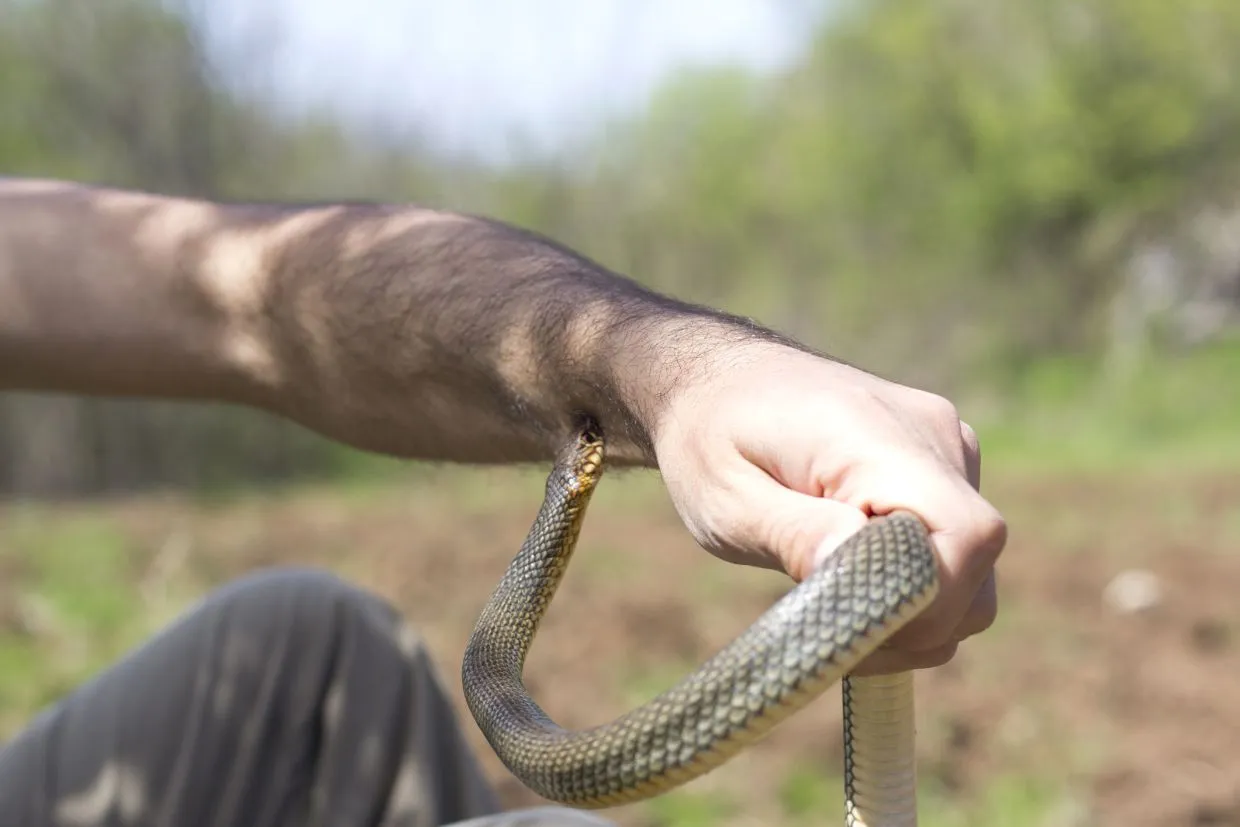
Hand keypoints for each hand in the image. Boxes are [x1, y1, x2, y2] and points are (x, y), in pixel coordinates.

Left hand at [650, 342, 1005, 674]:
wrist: (714, 382)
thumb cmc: (708, 441)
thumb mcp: (724, 499)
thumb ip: (792, 533)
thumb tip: (855, 564)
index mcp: (874, 437)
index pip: (966, 535)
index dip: (929, 602)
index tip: (855, 628)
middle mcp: (929, 433)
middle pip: (976, 561)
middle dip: (917, 621)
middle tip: (834, 636)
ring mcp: (943, 444)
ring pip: (971, 564)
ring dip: (916, 610)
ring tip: (836, 608)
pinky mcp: (941, 461)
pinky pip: (955, 543)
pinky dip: (918, 583)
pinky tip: (852, 579)